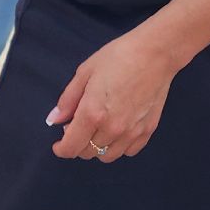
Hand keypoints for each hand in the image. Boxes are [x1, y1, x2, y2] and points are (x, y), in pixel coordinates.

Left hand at [48, 29, 180, 162]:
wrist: (154, 54)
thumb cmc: (119, 57)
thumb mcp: (85, 72)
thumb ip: (68, 100)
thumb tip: (55, 119)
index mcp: (92, 113)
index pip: (71, 147)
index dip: (61, 149)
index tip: (59, 145)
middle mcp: (111, 128)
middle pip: (87, 153)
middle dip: (78, 144)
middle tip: (79, 126)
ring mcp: (131, 132)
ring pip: (107, 156)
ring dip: (98, 148)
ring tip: (98, 128)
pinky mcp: (147, 131)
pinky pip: (128, 151)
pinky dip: (119, 146)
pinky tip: (117, 130)